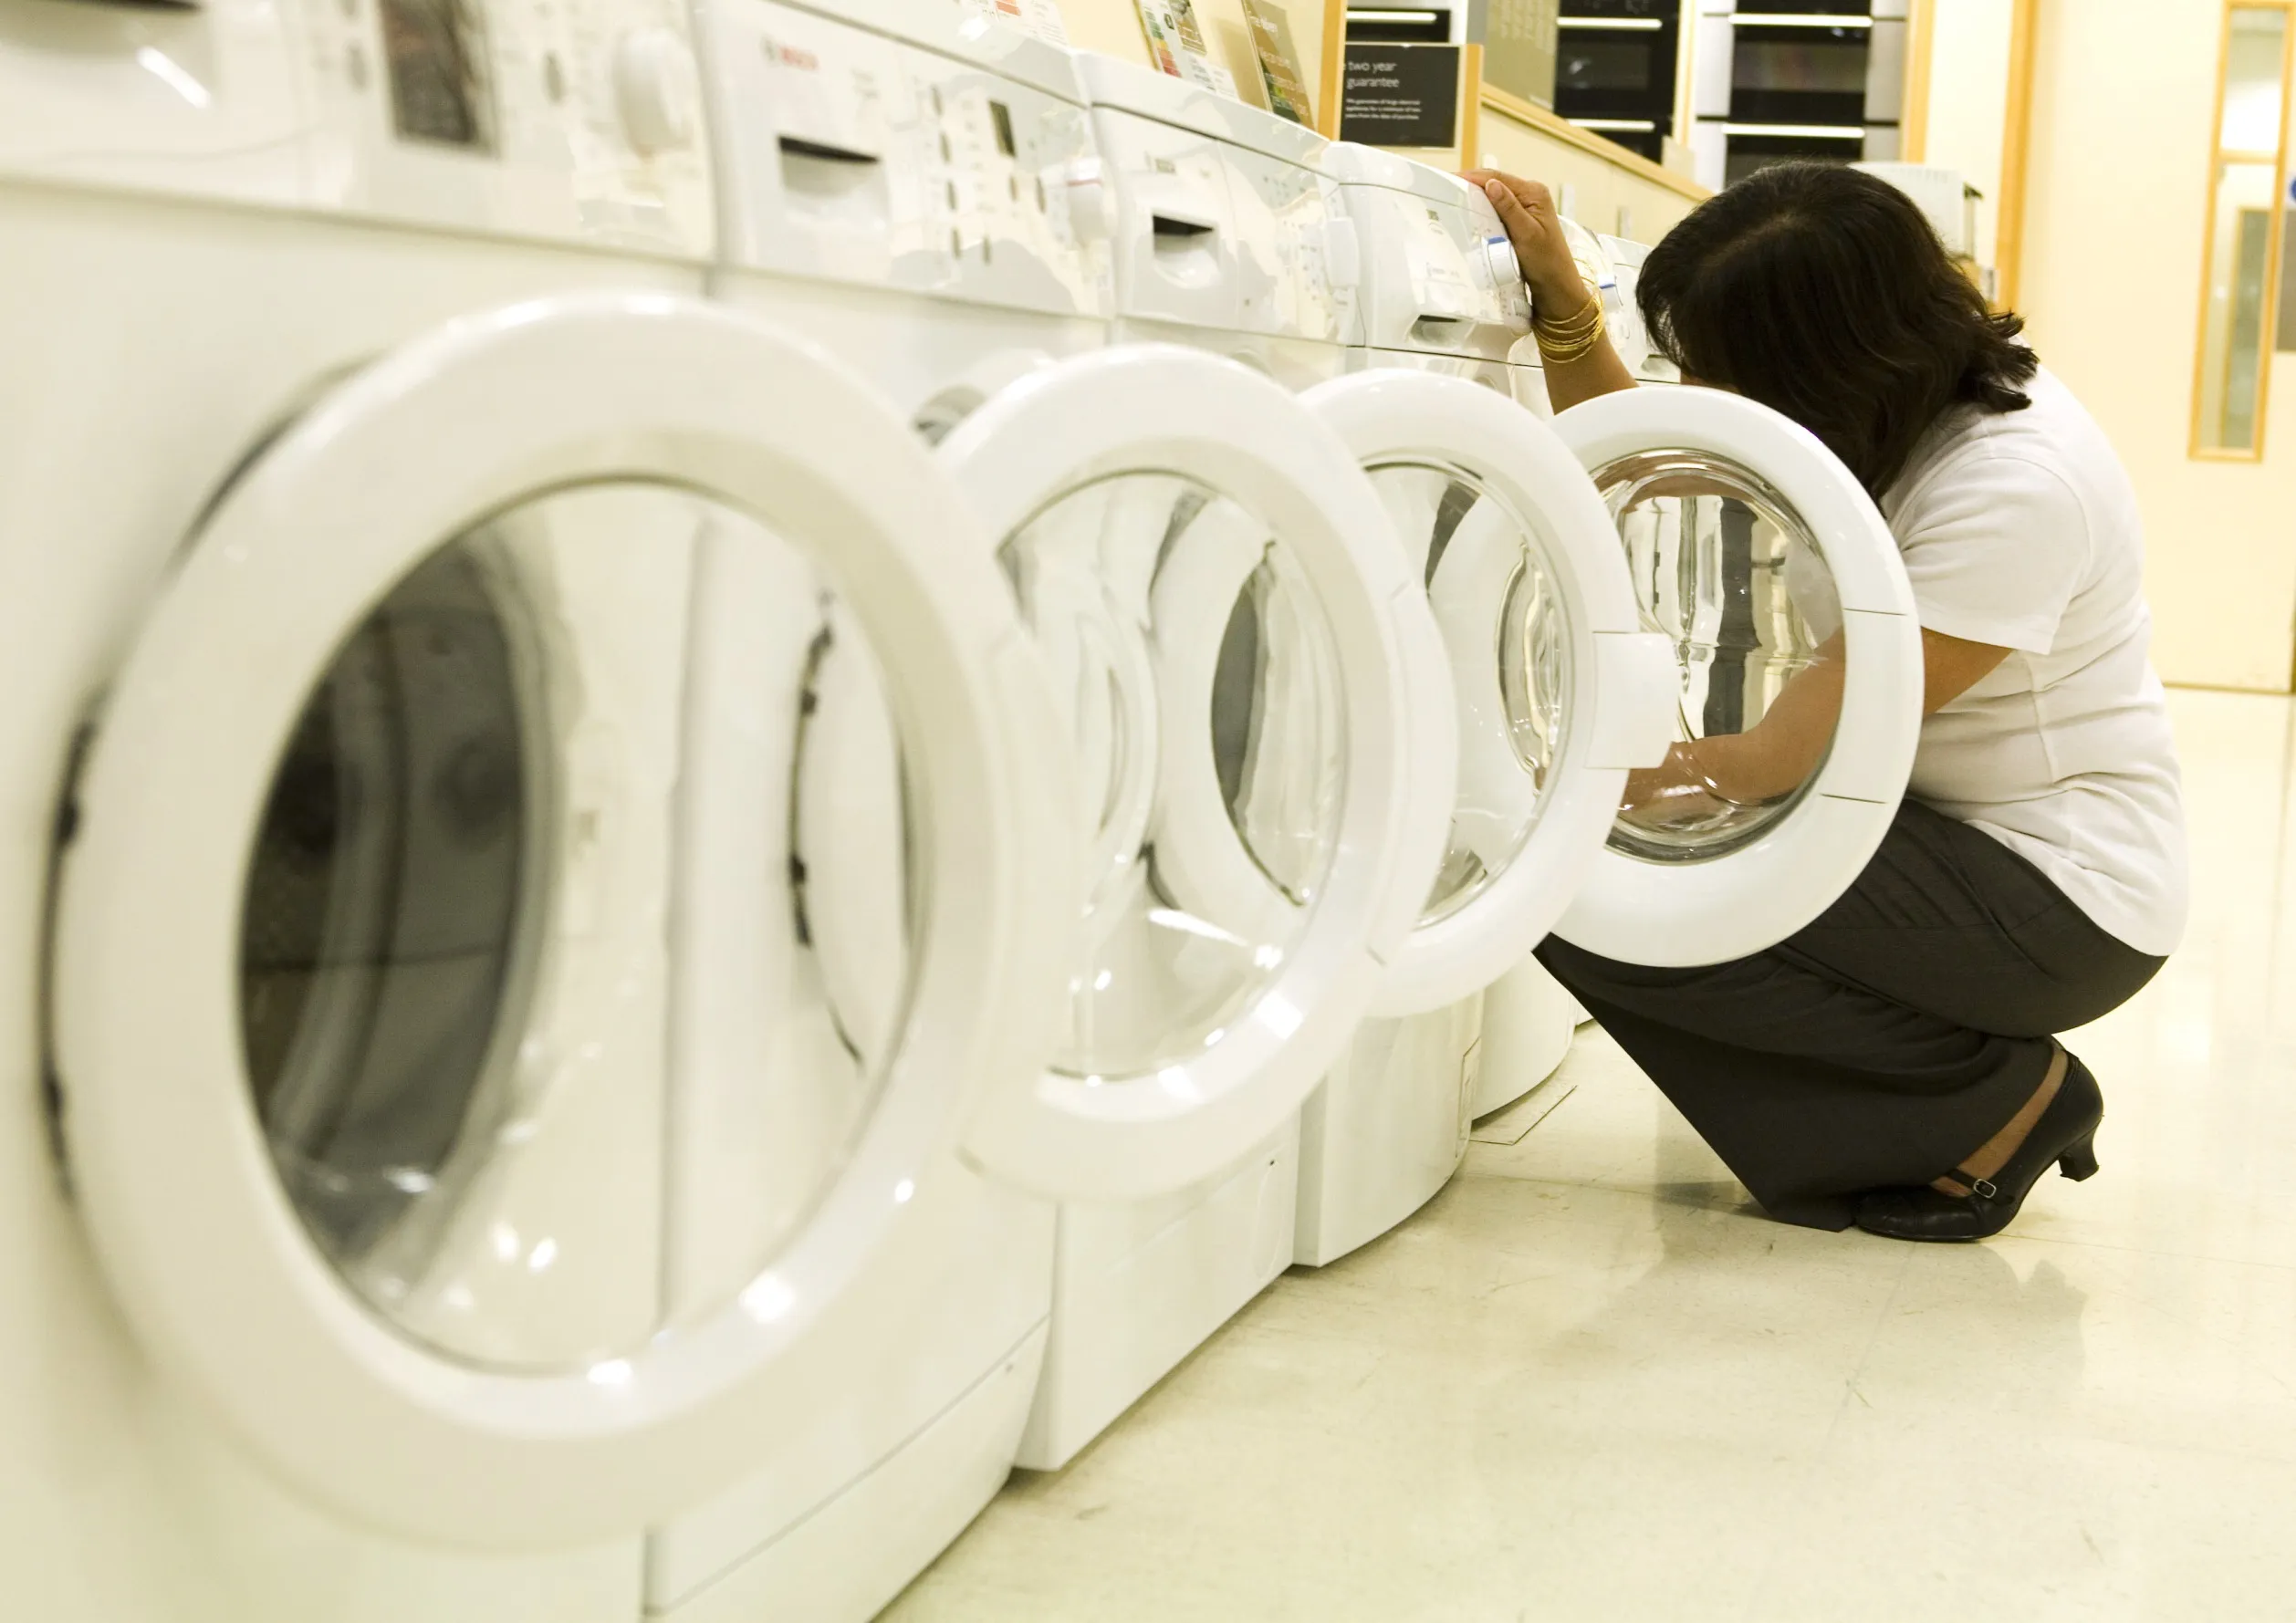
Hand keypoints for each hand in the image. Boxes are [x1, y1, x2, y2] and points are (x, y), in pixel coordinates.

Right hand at [1461, 169, 1588, 317]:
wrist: (1556, 286)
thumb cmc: (1546, 262)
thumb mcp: (1526, 234)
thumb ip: (1509, 208)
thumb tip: (1490, 184)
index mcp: (1534, 193)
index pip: (1498, 178)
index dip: (1472, 177)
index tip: (1448, 179)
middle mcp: (1530, 195)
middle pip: (1495, 183)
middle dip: (1471, 184)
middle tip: (1444, 189)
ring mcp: (1525, 207)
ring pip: (1494, 196)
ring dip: (1475, 197)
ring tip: (1452, 199)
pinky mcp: (1520, 219)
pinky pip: (1497, 209)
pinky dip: (1482, 209)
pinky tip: (1469, 213)